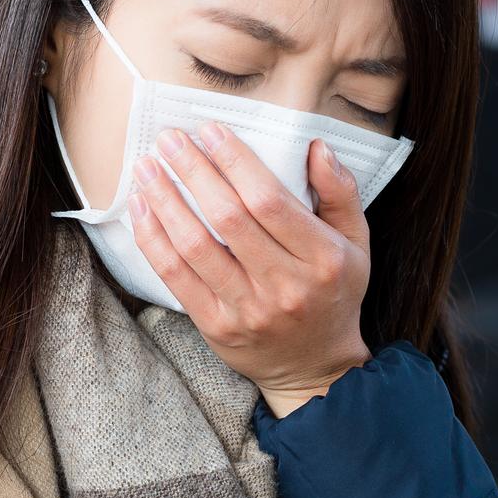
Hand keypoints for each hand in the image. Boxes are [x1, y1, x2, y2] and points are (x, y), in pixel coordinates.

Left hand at [129, 123, 371, 416]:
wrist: (313, 367)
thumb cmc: (333, 292)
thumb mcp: (356, 243)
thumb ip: (340, 193)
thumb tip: (317, 147)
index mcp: (322, 258)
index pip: (270, 201)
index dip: (235, 162)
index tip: (211, 131)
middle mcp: (285, 285)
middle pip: (228, 218)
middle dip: (193, 171)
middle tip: (169, 139)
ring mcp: (247, 309)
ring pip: (195, 246)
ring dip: (165, 200)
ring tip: (147, 167)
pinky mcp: (216, 327)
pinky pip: (175, 277)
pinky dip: (153, 239)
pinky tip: (141, 209)